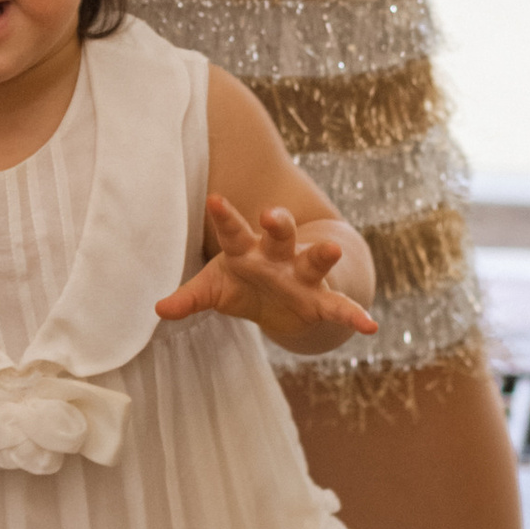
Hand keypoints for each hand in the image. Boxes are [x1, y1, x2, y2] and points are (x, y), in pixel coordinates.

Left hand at [156, 195, 375, 349]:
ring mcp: (302, 275)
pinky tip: (370, 328)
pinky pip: (339, 308)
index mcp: (246, 249)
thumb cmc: (241, 283)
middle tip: (271, 214)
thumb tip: (159, 310)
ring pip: (313, 260)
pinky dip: (354, 316)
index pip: (233, 230)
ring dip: (322, 255)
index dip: (225, 216)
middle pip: (279, 234)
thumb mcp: (213, 289)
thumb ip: (190, 298)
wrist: (278, 301)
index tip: (214, 200)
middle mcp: (278, 256)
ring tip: (332, 251)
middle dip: (277, 223)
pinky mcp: (320, 300)